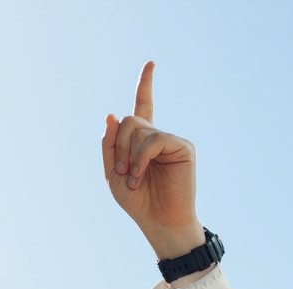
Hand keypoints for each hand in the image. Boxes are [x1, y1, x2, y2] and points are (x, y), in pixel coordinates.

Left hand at [102, 61, 204, 259]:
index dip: (146, 85)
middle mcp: (158, 137)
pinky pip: (153, 140)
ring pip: (138, 129)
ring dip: (129, 156)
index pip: (144, 107)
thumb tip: (112, 114)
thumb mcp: (113, 173)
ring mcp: (171, 140)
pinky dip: (141, 158)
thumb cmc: (139, 202)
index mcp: (142, 142)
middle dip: (119, 145)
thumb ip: (109, 144)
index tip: (151, 63)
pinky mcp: (182, 147)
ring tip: (134, 179)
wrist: (159, 222)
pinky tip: (141, 175)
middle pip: (129, 120)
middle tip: (123, 171)